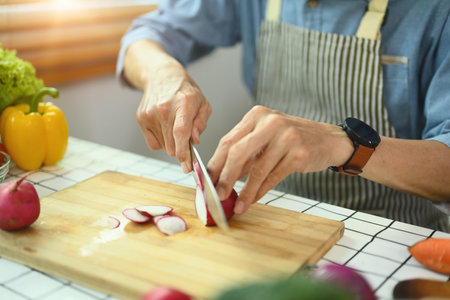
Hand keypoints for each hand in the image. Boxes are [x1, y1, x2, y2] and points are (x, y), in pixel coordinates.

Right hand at [136, 63, 210, 172]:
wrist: (162, 76)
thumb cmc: (185, 91)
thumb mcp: (202, 104)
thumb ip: (200, 124)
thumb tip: (194, 141)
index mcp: (183, 103)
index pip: (181, 133)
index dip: (183, 152)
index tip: (186, 166)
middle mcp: (164, 109)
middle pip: (171, 145)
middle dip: (181, 148)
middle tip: (186, 138)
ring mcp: (150, 114)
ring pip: (163, 146)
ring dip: (171, 143)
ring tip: (174, 125)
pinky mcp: (141, 119)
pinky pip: (153, 143)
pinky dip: (161, 141)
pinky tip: (164, 127)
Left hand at [207, 105, 352, 213]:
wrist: (329, 140)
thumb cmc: (293, 139)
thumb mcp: (267, 137)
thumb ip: (245, 152)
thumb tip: (221, 176)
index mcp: (257, 115)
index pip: (228, 140)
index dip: (215, 163)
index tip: (206, 180)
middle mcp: (270, 122)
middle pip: (238, 152)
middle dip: (224, 177)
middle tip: (217, 194)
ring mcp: (285, 137)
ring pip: (256, 169)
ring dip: (244, 191)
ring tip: (236, 205)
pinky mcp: (298, 154)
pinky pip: (273, 177)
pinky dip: (260, 191)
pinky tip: (252, 200)